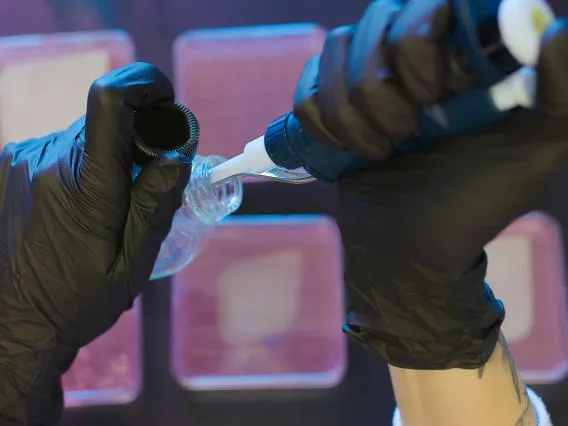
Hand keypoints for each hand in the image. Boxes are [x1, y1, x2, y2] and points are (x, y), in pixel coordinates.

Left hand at [0, 62, 191, 421]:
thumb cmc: (78, 300)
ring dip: (113, 155)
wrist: (13, 322)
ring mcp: (24, 159)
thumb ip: (156, 205)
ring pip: (88, 134)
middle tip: (148, 181)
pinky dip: (88, 163)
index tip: (168, 104)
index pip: (110, 100)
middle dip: (141, 137)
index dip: (145, 84)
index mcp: (85, 187)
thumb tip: (177, 153)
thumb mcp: (131, 264)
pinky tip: (84, 206)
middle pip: (108, 118)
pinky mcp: (11, 163)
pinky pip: (66, 147)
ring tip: (112, 207)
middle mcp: (48, 160)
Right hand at [294, 0, 567, 368]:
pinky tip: (349, 152)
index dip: (422, 42)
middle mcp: (413, 58)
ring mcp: (367, 80)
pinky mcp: (330, 108)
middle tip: (407, 134)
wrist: (409, 250)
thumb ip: (560, 94)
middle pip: (375, 22)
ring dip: (352, 115)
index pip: (431, 3)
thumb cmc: (473, 204)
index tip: (434, 96)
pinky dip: (323, 127)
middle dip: (383, 90)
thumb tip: (557, 30)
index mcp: (463, 56)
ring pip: (335, 54)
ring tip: (379, 152)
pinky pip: (305, 92)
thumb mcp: (533, 153)